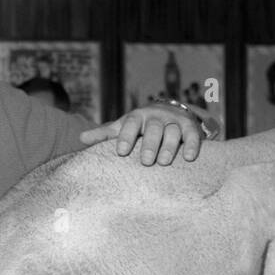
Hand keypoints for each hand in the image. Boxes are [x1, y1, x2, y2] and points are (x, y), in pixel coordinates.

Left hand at [80, 103, 202, 164]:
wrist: (169, 112)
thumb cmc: (140, 125)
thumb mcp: (123, 127)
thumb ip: (105, 134)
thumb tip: (81, 138)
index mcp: (136, 117)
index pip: (130, 124)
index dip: (126, 137)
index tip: (121, 152)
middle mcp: (155, 117)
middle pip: (153, 129)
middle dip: (149, 144)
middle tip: (146, 161)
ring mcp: (174, 121)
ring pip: (173, 132)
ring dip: (169, 146)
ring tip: (164, 162)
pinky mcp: (190, 127)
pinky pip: (193, 135)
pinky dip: (193, 145)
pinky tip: (190, 158)